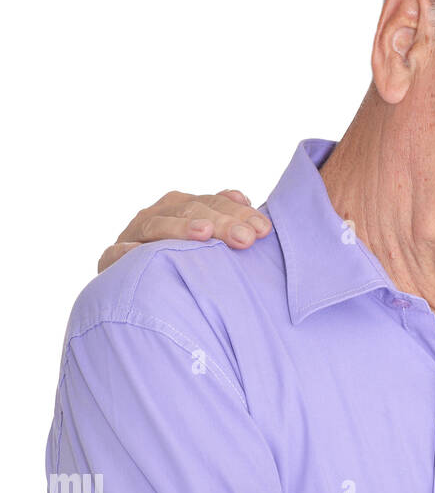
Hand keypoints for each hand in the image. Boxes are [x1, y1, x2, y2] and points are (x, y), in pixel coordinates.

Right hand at [99, 188, 271, 272]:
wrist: (135, 290)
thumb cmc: (182, 263)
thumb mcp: (208, 243)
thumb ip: (229, 224)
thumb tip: (251, 206)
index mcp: (184, 207)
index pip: (215, 202)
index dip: (239, 213)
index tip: (264, 230)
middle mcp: (159, 214)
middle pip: (191, 210)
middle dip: (221, 222)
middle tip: (245, 238)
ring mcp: (133, 234)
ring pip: (156, 225)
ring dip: (180, 227)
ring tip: (204, 233)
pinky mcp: (111, 259)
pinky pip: (117, 253)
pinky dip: (127, 251)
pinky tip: (137, 252)